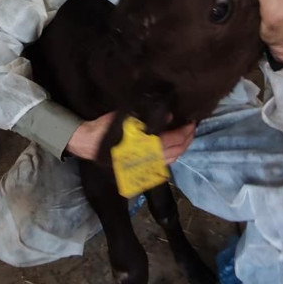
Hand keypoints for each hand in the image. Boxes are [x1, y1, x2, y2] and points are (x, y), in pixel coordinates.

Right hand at [66, 113, 195, 163]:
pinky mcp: (141, 167)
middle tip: (192, 128)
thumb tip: (170, 116)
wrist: (90, 144)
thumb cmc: (108, 129)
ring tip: (185, 136)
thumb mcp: (129, 117)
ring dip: (182, 148)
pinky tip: (173, 146)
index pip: (175, 140)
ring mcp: (146, 165)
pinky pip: (163, 163)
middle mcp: (150, 158)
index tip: (192, 121)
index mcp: (148, 145)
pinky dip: (173, 154)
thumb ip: (150, 117)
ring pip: (172, 159)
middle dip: (187, 140)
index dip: (186, 131)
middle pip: (177, 152)